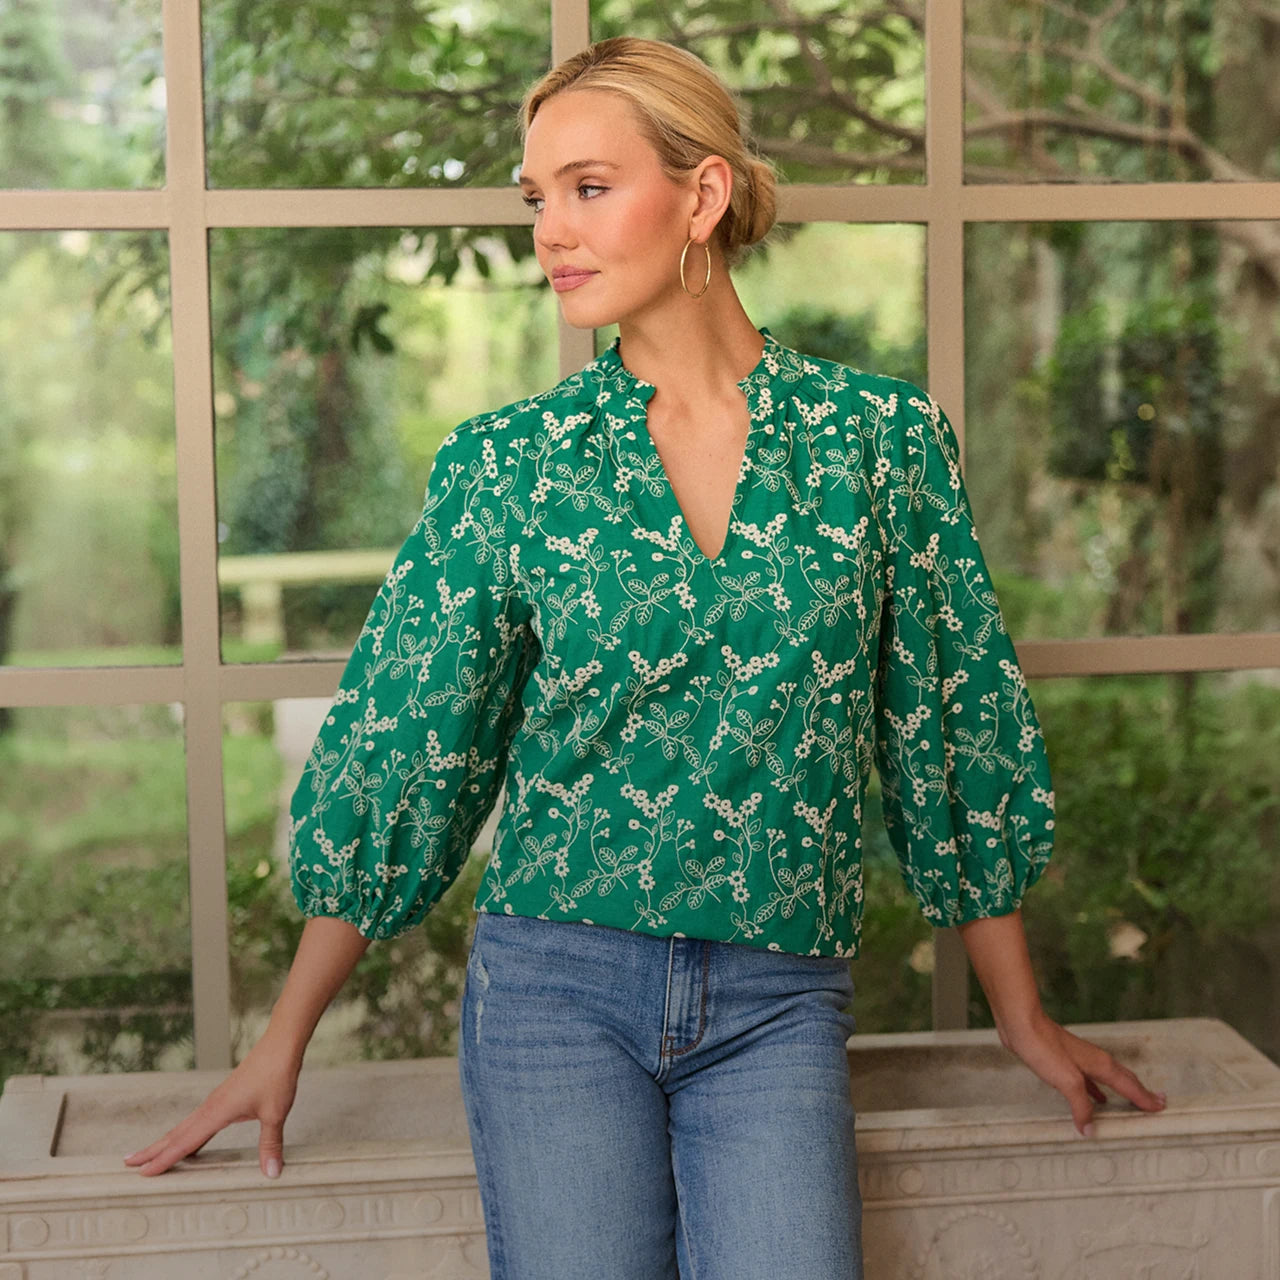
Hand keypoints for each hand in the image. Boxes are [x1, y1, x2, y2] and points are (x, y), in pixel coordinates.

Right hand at [123, 1032, 300, 1176]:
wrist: (280, 1045)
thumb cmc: (276, 1075)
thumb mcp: (275, 1112)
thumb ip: (270, 1143)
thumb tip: (271, 1173)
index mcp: (217, 1112)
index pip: (185, 1142)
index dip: (164, 1160)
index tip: (141, 1173)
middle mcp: (211, 1106)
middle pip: (176, 1133)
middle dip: (152, 1150)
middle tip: (128, 1164)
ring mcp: (216, 1101)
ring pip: (185, 1126)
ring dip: (167, 1141)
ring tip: (149, 1154)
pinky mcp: (225, 1097)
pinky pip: (198, 1120)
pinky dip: (187, 1133)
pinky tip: (190, 1141)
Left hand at [1000, 1009, 1167, 1136]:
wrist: (1021, 1024)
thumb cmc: (1044, 1047)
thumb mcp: (1067, 1082)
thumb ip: (1081, 1106)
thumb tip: (1090, 1130)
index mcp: (1101, 1065)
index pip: (1131, 1086)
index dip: (1146, 1098)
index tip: (1162, 1108)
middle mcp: (1095, 1060)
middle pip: (1125, 1079)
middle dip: (1141, 1092)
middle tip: (1156, 1104)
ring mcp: (1081, 1059)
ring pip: (1109, 1078)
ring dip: (1122, 1090)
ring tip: (1131, 1103)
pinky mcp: (1065, 1060)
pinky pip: (1090, 1079)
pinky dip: (1098, 1090)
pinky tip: (1095, 1097)